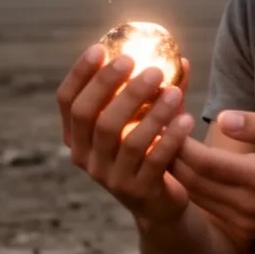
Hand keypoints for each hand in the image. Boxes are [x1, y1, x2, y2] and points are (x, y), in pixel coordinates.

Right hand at [56, 44, 194, 226]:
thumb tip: (181, 58)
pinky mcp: (137, 192)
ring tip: (173, 90)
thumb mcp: (147, 120)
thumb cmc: (150, 151)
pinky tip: (186, 119)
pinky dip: (169, 137)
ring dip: (150, 111)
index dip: (80, 74)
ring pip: (124, 139)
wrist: (160, 205)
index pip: (67, 102)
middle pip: (91, 117)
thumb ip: (160, 92)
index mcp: (78, 137)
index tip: (100, 48)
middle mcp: (86, 157)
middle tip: (139, 63)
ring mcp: (109, 178)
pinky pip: (152, 161)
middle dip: (111, 85)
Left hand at [171, 110, 254, 240]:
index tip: (166, 117)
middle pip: (191, 181)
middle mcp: (246, 205)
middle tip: (156, 129)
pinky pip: (210, 206)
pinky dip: (193, 186)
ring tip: (164, 144)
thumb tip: (222, 118)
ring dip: (177, 172)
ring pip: (196, 196)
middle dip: (170, 154)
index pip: (203, 161)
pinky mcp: (246, 229)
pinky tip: (187, 168)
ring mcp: (245, 222)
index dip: (179, 140)